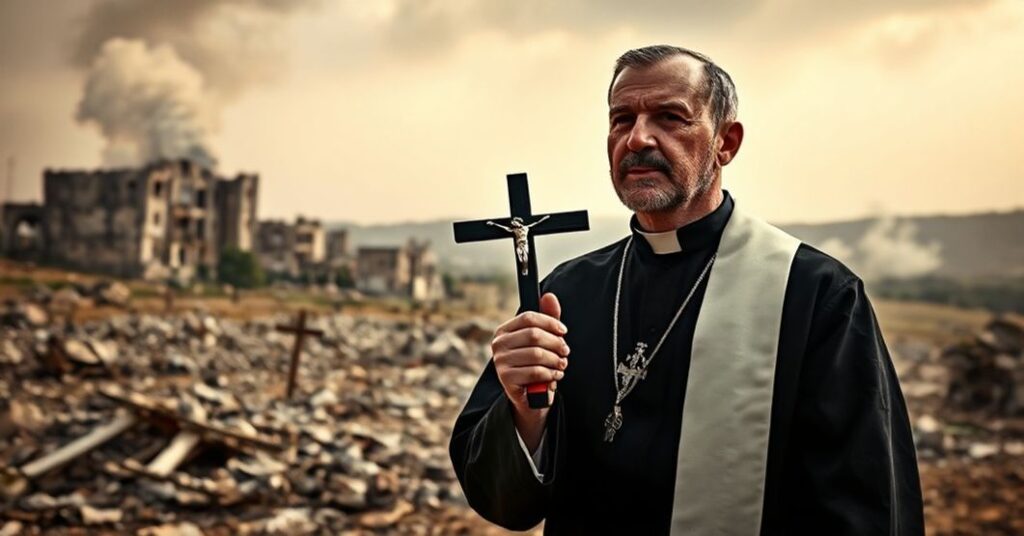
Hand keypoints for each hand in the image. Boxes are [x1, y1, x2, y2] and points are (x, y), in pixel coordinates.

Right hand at [491, 293, 569, 449]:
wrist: (530, 396)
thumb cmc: (536, 364)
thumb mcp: (543, 340)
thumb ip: (547, 318)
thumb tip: (549, 296)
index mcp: (504, 330)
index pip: (529, 317)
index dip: (550, 322)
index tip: (563, 331)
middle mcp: (498, 344)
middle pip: (534, 335)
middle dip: (556, 343)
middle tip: (565, 352)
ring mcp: (500, 361)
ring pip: (537, 354)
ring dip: (555, 361)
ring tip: (561, 365)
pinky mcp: (506, 378)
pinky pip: (536, 371)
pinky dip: (550, 374)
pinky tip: (554, 376)